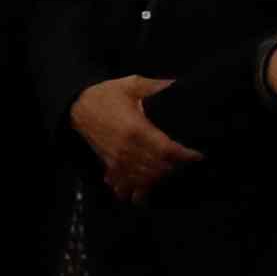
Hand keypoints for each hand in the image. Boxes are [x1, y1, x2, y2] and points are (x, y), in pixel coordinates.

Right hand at [70, 72, 183, 200]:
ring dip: (160, 179)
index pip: (166, 149)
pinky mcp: (109, 165)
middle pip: (158, 167)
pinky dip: (136, 190)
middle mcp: (127, 149)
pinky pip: (124, 184)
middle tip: (188, 163)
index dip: (184, 155)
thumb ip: (155, 86)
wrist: (78, 107)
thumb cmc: (107, 94)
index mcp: (136, 129)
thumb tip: (177, 84)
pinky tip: (146, 191)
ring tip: (173, 173)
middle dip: (175, 167)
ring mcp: (117, 160)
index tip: (197, 155)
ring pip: (144, 178)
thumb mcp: (131, 85)